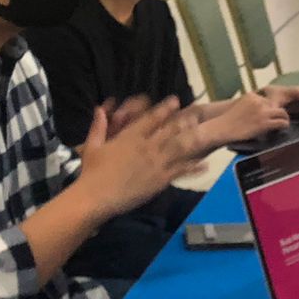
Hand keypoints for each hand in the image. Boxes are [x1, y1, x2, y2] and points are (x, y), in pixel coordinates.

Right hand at [77, 97, 205, 218]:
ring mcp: (157, 164)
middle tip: (197, 112)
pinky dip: (194, 168)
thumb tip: (99, 108)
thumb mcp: (92, 146)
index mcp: (131, 137)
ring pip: (179, 148)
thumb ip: (99, 126)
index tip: (176, 100)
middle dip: (184, 120)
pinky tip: (206, 164)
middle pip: (170, 130)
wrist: (97, 197)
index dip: (165, 108)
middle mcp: (147, 147)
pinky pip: (180, 172)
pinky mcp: (161, 180)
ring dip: (192, 139)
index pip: (152, 118)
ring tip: (205, 132)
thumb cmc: (92, 172)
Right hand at [210, 91, 290, 143]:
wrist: (221, 129)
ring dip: (284, 119)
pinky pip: (282, 122)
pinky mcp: (265, 123)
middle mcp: (258, 101)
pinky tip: (283, 129)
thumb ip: (248, 107)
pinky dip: (284, 126)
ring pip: (283, 113)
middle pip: (276, 105)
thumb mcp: (237, 108)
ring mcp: (262, 112)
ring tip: (284, 124)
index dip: (270, 108)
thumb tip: (256, 114)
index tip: (271, 114)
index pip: (267, 99)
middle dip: (277, 113)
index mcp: (251, 96)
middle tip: (280, 119)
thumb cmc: (226, 122)